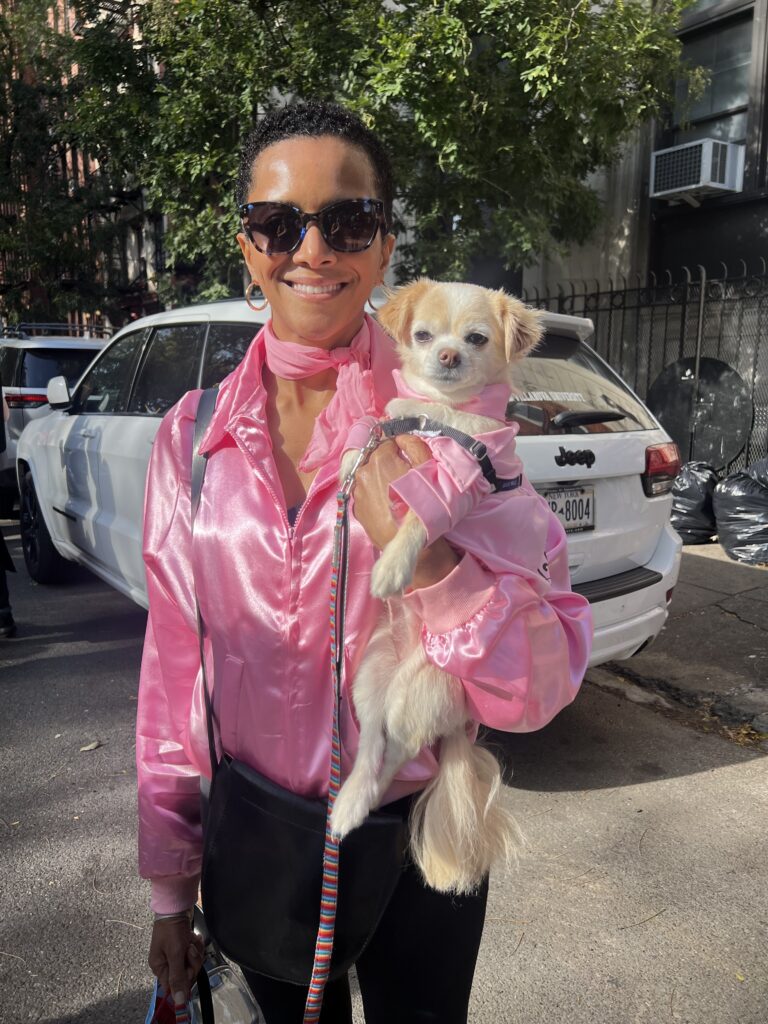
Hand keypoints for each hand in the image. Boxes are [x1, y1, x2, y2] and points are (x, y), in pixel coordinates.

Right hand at [148, 915, 204, 1005]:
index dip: (184, 980)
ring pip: (192, 963)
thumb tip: (179, 1001)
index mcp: (159, 967)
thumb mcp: (175, 954)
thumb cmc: (172, 929)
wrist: (176, 905)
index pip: (173, 986)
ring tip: (191, 940)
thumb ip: (177, 977)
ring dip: (195, 951)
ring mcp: (176, 954)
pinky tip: (193, 937)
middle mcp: (166, 963)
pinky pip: (194, 953)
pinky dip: (196, 945)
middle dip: (191, 961)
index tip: (188, 968)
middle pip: (185, 974)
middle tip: (189, 949)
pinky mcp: (184, 946)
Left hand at [353, 435, 459, 587]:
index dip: (399, 449)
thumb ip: (414, 445)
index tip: (408, 460)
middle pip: (375, 459)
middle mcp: (363, 473)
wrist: (411, 543)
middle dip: (388, 464)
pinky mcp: (356, 509)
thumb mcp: (428, 467)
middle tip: (404, 478)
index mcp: (380, 459)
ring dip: (379, 479)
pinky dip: (374, 495)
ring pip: (368, 476)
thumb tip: (401, 437)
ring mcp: (357, 492)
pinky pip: (365, 493)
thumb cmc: (424, 504)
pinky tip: (388, 505)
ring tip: (395, 494)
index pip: (387, 442)